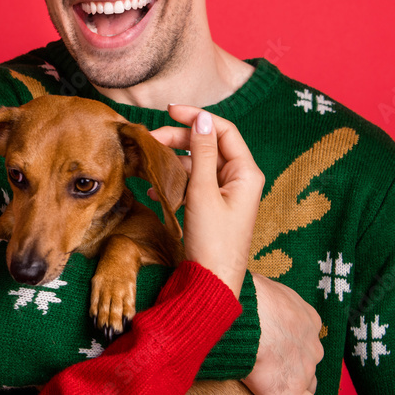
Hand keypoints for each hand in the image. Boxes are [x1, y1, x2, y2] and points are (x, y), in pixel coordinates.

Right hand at [151, 105, 261, 297]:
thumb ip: (202, 153)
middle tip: (151, 138)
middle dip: (179, 138)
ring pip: (197, 163)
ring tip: (148, 162)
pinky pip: (193, 182)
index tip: (169, 110)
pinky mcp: (212, 206)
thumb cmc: (212, 242)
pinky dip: (174, 180)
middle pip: (208, 144)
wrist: (211, 284)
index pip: (223, 130)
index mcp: (246, 173)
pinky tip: (154, 187)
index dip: (196, 117)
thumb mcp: (203, 192)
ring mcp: (225, 193)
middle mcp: (239, 179)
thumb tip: (201, 120)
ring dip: (173, 160)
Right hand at [243, 273, 325, 394]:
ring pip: (308, 381)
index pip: (306, 337)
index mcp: (308, 320)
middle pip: (309, 360)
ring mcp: (305, 370)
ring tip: (275, 381)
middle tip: (272, 360)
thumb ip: (267, 299)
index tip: (277, 343)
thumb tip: (251, 296)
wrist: (246, 318)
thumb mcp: (264, 287)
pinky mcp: (293, 391)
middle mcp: (312, 346)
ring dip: (295, 381)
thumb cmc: (248, 298)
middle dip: (295, 362)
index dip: (291, 342)